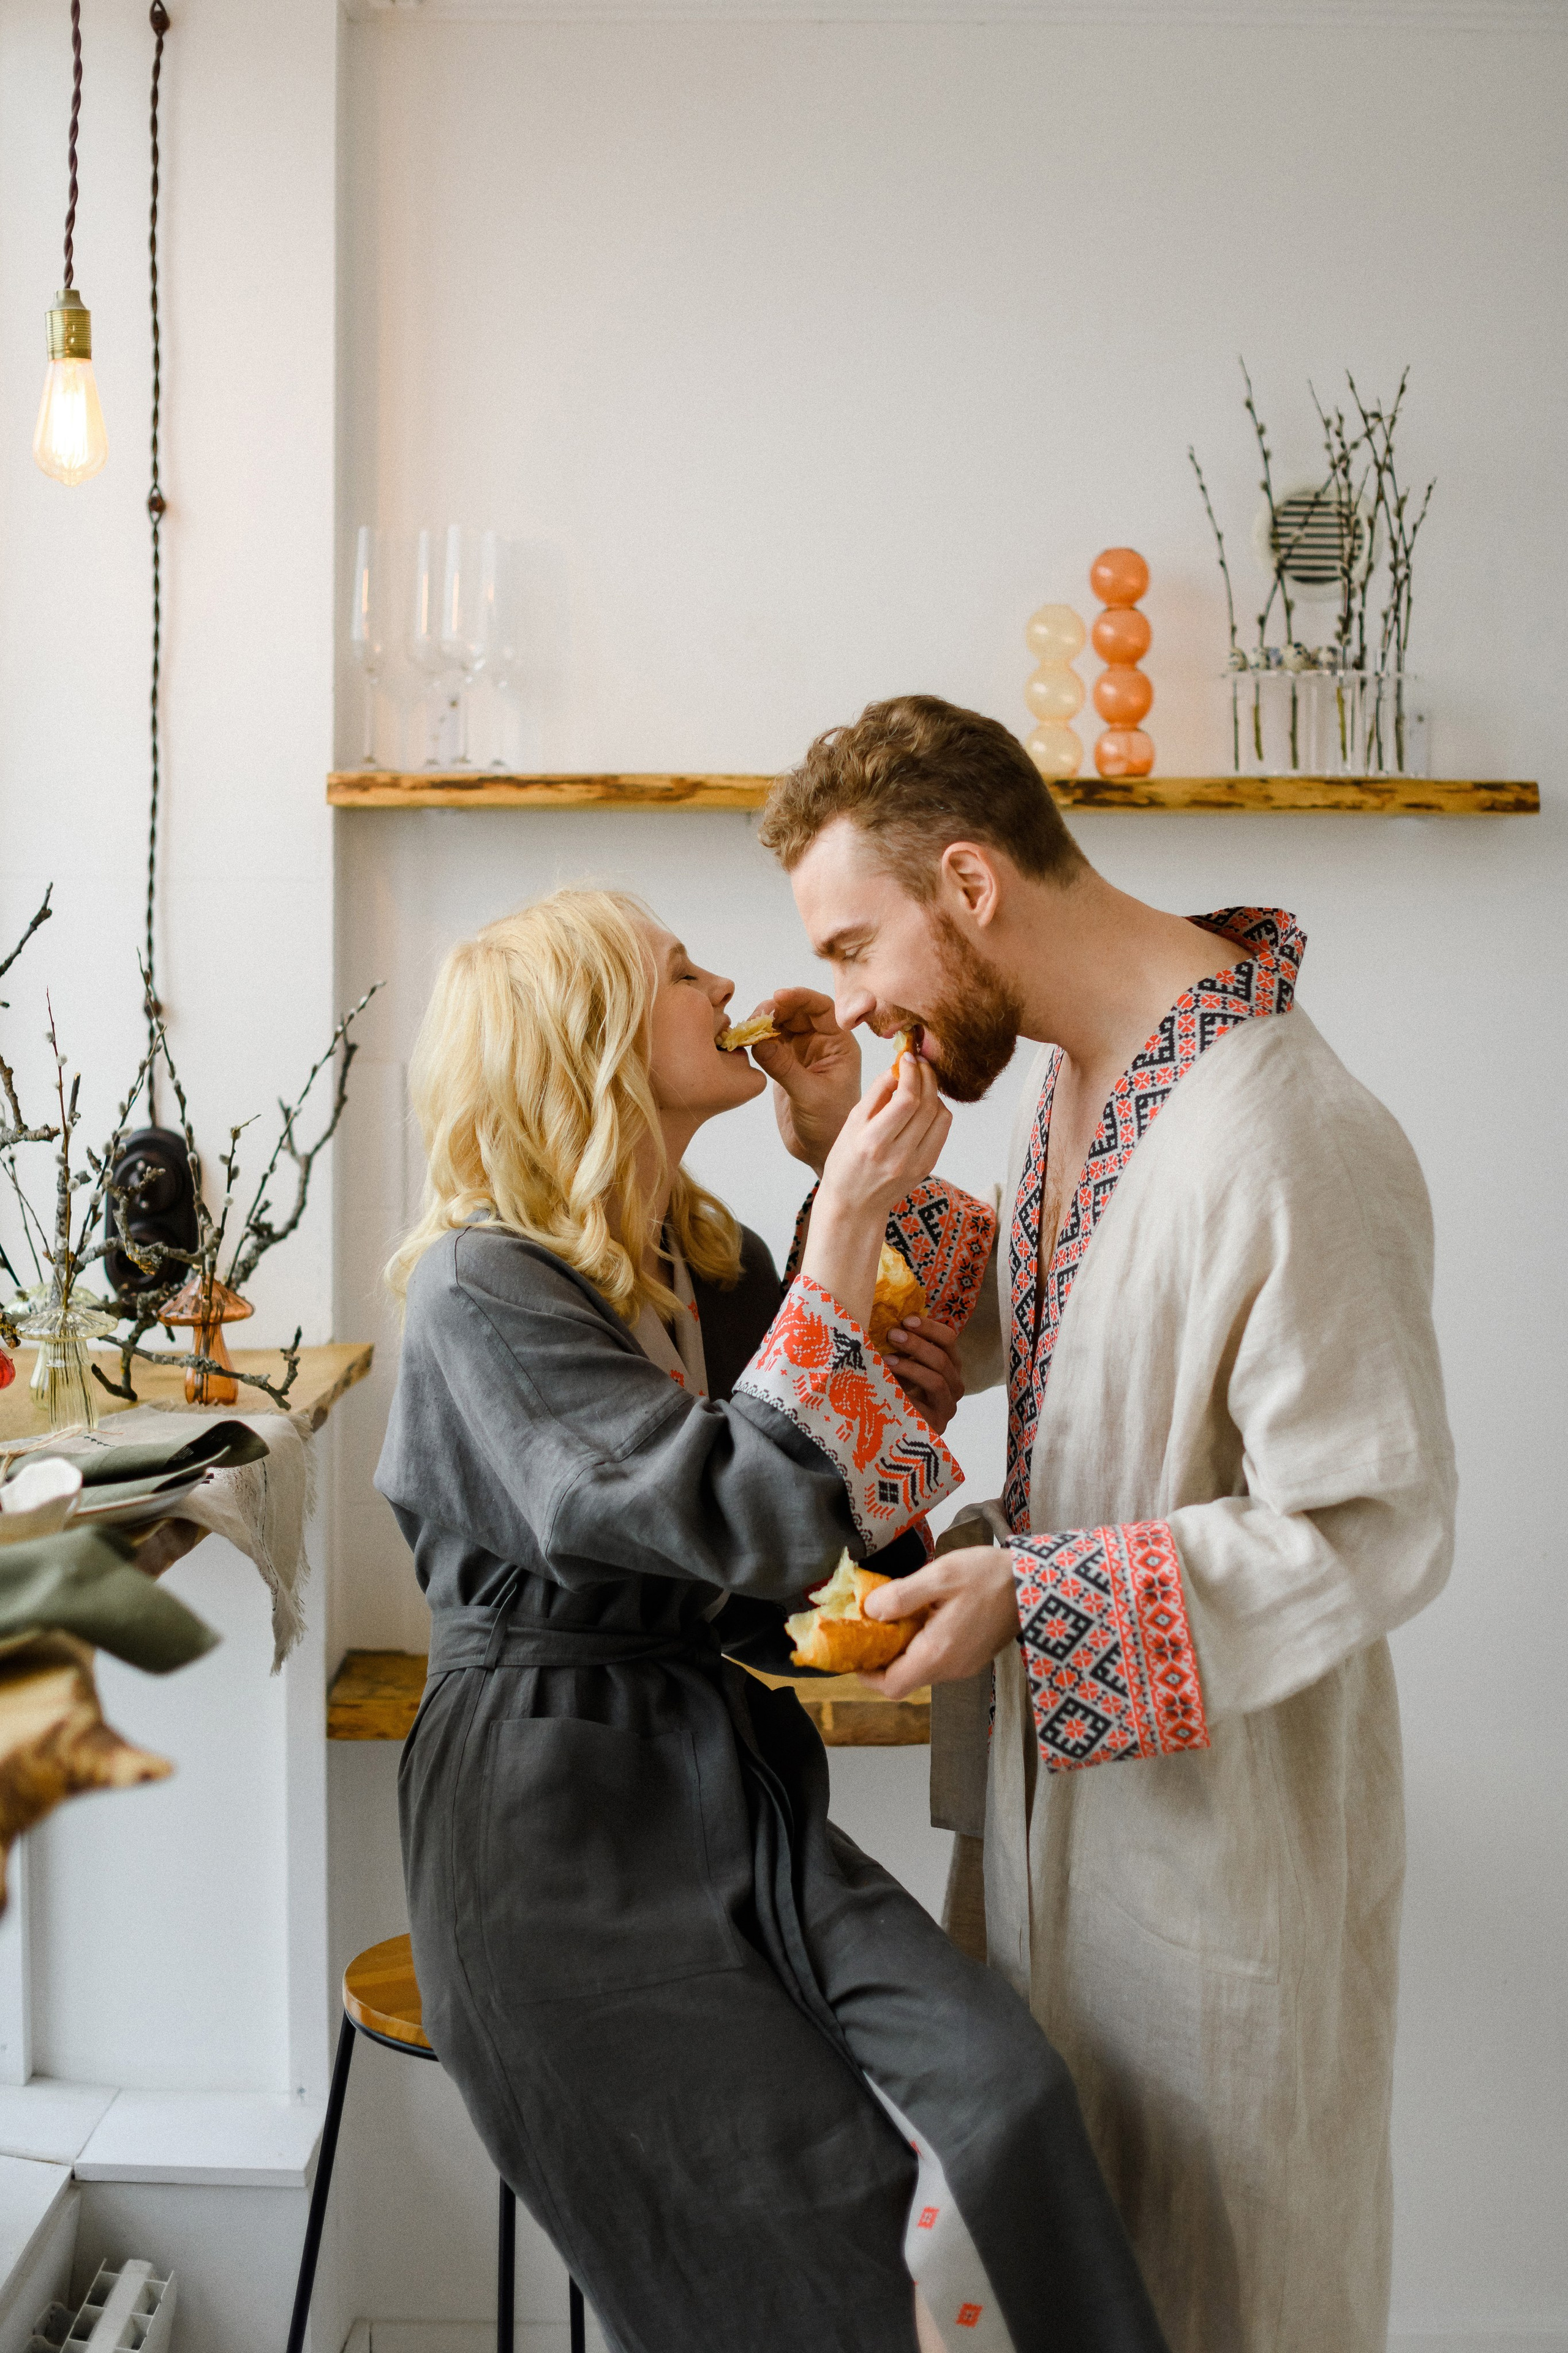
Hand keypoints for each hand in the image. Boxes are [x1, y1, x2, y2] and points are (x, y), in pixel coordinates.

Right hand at [752, 988, 861, 1174]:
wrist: (821, 1150)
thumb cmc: (831, 1124)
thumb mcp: (811, 1095)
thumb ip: (785, 1068)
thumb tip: (759, 1041)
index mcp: (840, 1044)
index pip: (822, 1008)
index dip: (800, 997)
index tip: (778, 996)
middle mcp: (821, 1043)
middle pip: (797, 1011)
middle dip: (776, 1009)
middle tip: (756, 1017)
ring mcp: (801, 1052)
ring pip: (780, 1024)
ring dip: (763, 1023)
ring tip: (747, 1030)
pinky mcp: (784, 1064)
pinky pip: (768, 1042)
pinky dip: (755, 1039)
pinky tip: (744, 1041)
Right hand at [817, 1053, 950, 1224]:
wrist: (855, 1206)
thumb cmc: (846, 1164)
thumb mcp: (850, 1125)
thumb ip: (875, 1095)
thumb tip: (897, 1068)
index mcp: (872, 1142)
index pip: (906, 1100)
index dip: (912, 1073)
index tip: (908, 1057)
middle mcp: (898, 1155)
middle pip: (928, 1105)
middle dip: (927, 1076)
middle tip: (919, 1063)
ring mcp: (916, 1164)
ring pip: (941, 1116)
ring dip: (935, 1093)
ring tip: (921, 1083)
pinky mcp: (927, 1167)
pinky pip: (942, 1130)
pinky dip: (938, 1111)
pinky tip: (925, 1106)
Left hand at [856, 1546, 1018, 1699]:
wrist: (1037, 1583)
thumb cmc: (990, 1576)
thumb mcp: (940, 1575)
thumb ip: (901, 1595)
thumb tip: (869, 1611)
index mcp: (938, 1653)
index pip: (891, 1686)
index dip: (867, 1674)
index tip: (856, 1650)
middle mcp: (951, 1668)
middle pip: (903, 1680)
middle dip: (882, 1658)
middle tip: (871, 1626)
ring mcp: (964, 1666)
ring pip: (920, 1670)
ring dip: (903, 1649)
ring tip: (897, 1615)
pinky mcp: (973, 1657)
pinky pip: (937, 1660)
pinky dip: (921, 1645)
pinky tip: (924, 1615)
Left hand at [882, 1316, 964, 1432]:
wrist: (895, 1428)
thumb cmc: (899, 1389)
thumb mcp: (903, 1365)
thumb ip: (903, 1347)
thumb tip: (887, 1319)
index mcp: (950, 1365)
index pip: (948, 1340)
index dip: (929, 1328)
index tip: (906, 1320)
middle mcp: (955, 1385)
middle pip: (943, 1359)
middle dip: (917, 1345)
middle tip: (892, 1335)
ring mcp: (948, 1406)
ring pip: (937, 1381)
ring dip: (911, 1367)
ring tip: (886, 1359)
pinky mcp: (937, 1425)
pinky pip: (924, 1408)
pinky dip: (906, 1395)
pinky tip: (888, 1387)